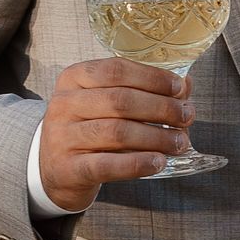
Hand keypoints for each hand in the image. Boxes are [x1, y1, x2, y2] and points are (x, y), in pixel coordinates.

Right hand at [36, 59, 193, 213]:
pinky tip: (158, 162)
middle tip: (187, 116)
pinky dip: (138, 164)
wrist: (52, 168)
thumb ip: (141, 91)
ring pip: (117, 132)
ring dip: (156, 137)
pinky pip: (108, 165)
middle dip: (161, 108)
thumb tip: (185, 85)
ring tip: (180, 142)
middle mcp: (65, 104)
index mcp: (74, 78)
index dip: (152, 78)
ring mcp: (63, 137)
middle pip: (120, 100)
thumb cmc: (87, 129)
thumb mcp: (105, 103)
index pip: (116, 70)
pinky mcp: (69, 169)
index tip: (180, 88)